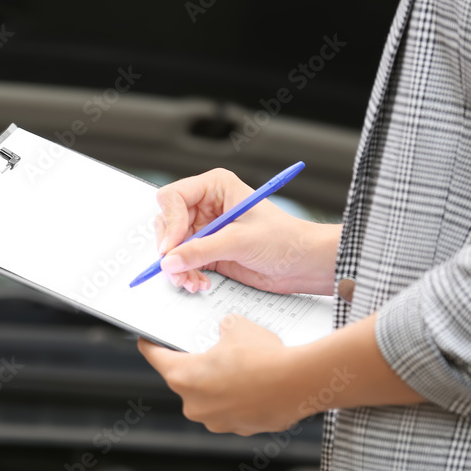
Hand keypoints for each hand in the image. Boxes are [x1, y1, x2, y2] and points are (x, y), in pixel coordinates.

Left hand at [138, 315, 300, 435]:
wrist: (300, 383)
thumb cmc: (263, 355)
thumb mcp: (236, 327)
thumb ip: (222, 329)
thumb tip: (225, 332)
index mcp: (183, 376)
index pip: (155, 357)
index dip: (151, 344)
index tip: (147, 340)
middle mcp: (193, 404)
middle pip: (184, 380)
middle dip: (196, 366)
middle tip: (210, 351)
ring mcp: (215, 421)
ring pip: (209, 398)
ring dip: (218, 384)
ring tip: (240, 367)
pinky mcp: (239, 429)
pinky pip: (231, 410)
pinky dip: (238, 398)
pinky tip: (255, 384)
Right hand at [155, 168, 340, 294]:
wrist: (303, 264)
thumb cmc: (284, 239)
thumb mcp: (240, 241)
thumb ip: (201, 250)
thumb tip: (168, 261)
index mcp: (215, 187)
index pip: (173, 198)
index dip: (169, 222)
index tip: (172, 247)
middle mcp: (206, 205)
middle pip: (167, 223)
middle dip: (170, 250)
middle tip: (176, 269)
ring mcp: (205, 229)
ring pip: (172, 247)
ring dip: (177, 267)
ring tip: (191, 282)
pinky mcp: (207, 251)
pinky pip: (183, 262)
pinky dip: (186, 275)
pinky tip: (199, 283)